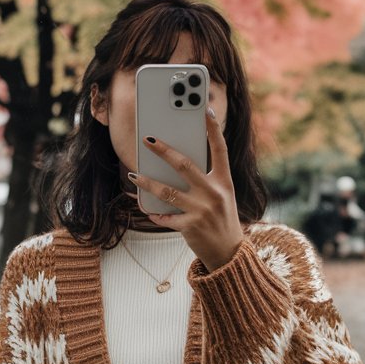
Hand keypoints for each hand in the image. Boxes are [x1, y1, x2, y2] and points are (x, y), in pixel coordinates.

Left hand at [125, 107, 243, 271]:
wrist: (229, 253)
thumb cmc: (221, 219)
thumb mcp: (221, 196)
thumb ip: (205, 180)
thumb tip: (176, 163)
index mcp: (224, 181)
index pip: (220, 149)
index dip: (213, 128)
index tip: (206, 109)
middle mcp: (214, 193)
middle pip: (184, 165)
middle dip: (163, 150)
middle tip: (147, 139)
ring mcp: (202, 210)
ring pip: (167, 191)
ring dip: (147, 182)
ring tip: (135, 175)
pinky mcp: (190, 226)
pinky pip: (165, 217)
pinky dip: (154, 213)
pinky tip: (146, 209)